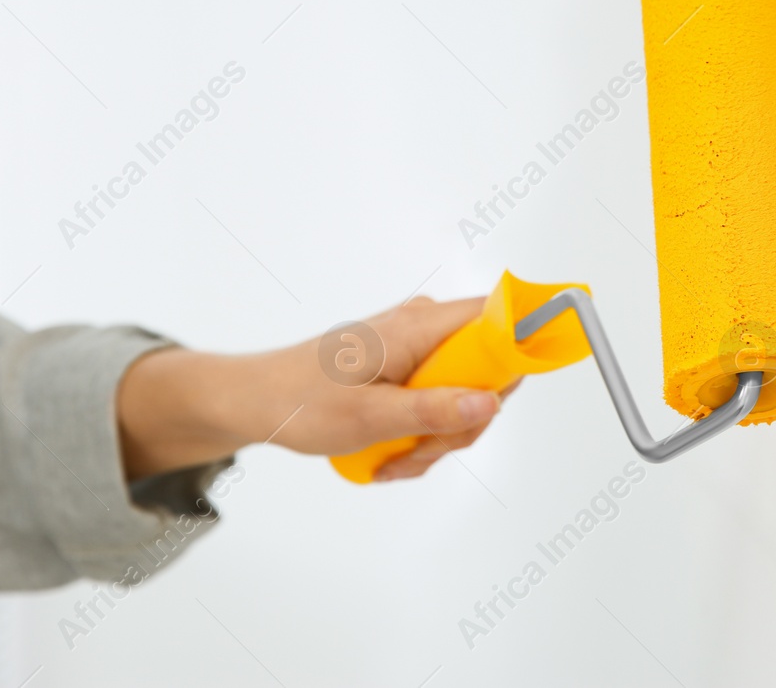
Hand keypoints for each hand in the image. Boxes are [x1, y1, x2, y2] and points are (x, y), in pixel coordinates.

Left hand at [117, 295, 516, 482]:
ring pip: (465, 395)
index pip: (497, 317)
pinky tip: (391, 453)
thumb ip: (433, 411)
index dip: (518, 351)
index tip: (501, 399)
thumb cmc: (299, 400)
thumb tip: (490, 403)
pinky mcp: (409, 368)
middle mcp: (424, 328)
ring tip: (395, 458)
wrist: (256, 401)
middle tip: (422, 452)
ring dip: (438, 438)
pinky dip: (423, 434)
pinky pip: (441, 402)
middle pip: (487, 371)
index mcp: (417, 326)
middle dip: (462, 423)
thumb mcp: (368, 418)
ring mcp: (418, 348)